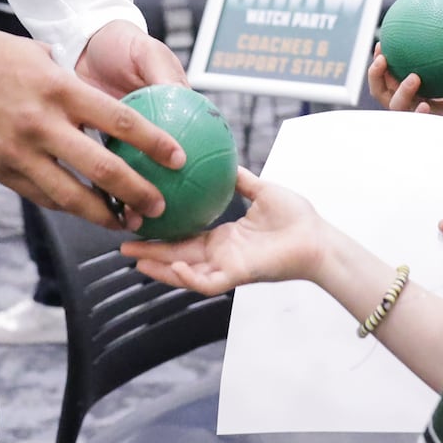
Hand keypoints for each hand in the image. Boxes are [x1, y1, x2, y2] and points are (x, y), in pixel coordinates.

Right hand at [0, 27, 186, 229]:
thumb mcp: (39, 55)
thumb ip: (72, 82)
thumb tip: (105, 100)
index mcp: (59, 90)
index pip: (120, 122)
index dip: (155, 144)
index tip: (178, 159)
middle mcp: (42, 125)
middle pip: (103, 169)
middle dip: (139, 192)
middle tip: (160, 205)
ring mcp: (19, 153)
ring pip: (71, 197)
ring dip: (104, 214)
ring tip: (127, 221)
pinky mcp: (0, 171)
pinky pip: (42, 196)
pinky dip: (68, 206)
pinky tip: (86, 210)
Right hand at [121, 169, 323, 293]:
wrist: (319, 238)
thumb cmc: (297, 218)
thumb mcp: (262, 190)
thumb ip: (241, 179)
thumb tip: (223, 159)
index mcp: (224, 237)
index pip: (184, 237)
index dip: (161, 233)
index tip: (140, 219)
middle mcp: (221, 255)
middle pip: (176, 257)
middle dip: (149, 254)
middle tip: (122, 242)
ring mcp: (228, 267)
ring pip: (186, 274)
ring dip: (161, 269)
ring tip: (136, 260)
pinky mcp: (239, 276)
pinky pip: (209, 282)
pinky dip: (189, 278)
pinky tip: (173, 266)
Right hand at [369, 42, 442, 122]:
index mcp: (410, 97)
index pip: (387, 80)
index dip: (378, 64)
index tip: (381, 45)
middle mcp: (406, 108)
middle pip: (380, 92)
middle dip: (376, 75)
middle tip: (384, 57)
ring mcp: (411, 120)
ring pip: (396, 107)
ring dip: (402, 91)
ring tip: (413, 77)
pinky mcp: (421, 133)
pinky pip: (416, 122)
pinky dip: (418, 114)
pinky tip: (425, 105)